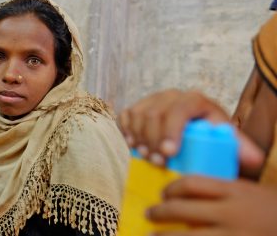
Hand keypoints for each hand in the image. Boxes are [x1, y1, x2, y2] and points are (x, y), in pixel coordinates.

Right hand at [118, 89, 263, 169]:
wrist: (195, 127)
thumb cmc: (209, 134)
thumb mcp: (226, 138)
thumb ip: (240, 146)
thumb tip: (254, 159)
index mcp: (194, 100)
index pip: (179, 110)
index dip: (171, 130)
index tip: (170, 153)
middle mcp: (171, 95)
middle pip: (155, 114)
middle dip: (154, 140)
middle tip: (157, 162)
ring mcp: (152, 99)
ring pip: (138, 115)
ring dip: (138, 138)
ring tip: (145, 156)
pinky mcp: (138, 107)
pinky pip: (125, 115)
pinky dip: (125, 130)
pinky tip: (131, 144)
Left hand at [147, 176, 276, 235]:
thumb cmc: (273, 211)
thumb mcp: (251, 194)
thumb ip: (223, 193)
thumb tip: (186, 196)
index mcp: (236, 192)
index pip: (191, 184)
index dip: (171, 189)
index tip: (163, 194)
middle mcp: (232, 214)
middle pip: (181, 209)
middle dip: (159, 212)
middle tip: (149, 213)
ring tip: (152, 235)